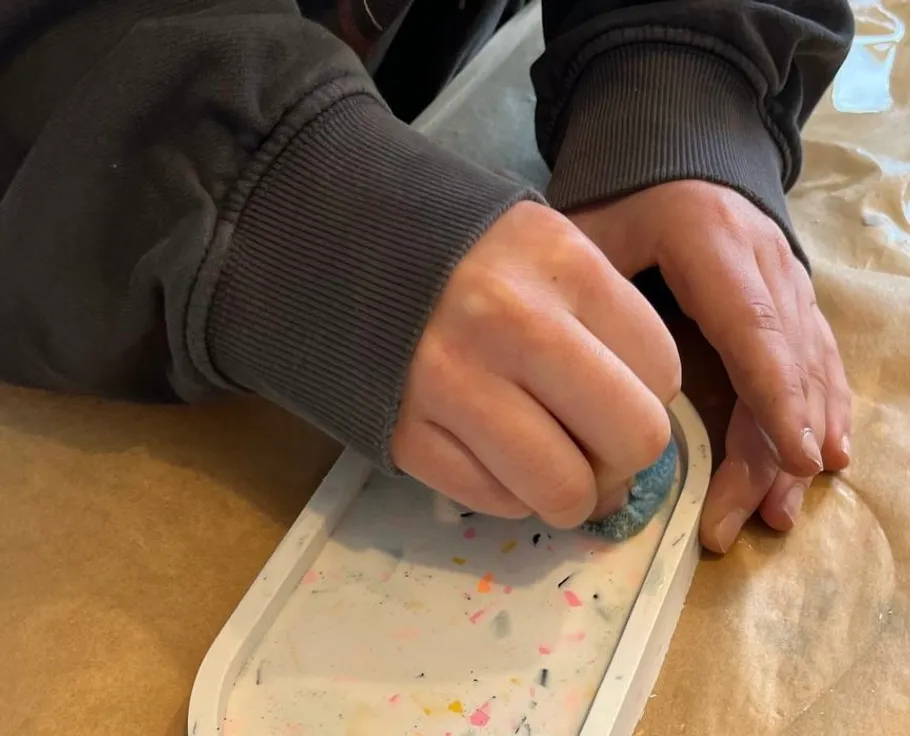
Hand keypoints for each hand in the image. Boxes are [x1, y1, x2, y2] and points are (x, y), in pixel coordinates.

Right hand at [392, 201, 680, 527]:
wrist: (342, 248)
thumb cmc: (466, 256)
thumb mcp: (547, 251)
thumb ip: (604, 325)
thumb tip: (637, 441)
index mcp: (563, 264)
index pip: (662, 373)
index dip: (647, 396)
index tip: (613, 392)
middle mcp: (512, 324)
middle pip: (632, 441)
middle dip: (621, 460)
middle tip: (591, 447)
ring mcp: (451, 383)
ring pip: (563, 491)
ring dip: (567, 493)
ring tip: (546, 465)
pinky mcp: (404, 433)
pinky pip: (493, 501)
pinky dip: (505, 493)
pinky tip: (489, 453)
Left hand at [569, 181, 851, 551]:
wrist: (678, 150)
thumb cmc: (625, 194)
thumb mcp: (592, 228)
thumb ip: (584, 285)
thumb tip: (577, 371)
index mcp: (715, 242)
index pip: (754, 327)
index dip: (775, 394)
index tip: (793, 456)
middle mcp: (767, 264)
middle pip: (787, 364)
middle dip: (775, 448)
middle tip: (754, 518)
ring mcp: (788, 281)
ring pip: (810, 370)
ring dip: (801, 443)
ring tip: (782, 509)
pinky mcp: (794, 298)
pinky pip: (818, 359)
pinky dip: (822, 411)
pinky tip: (824, 460)